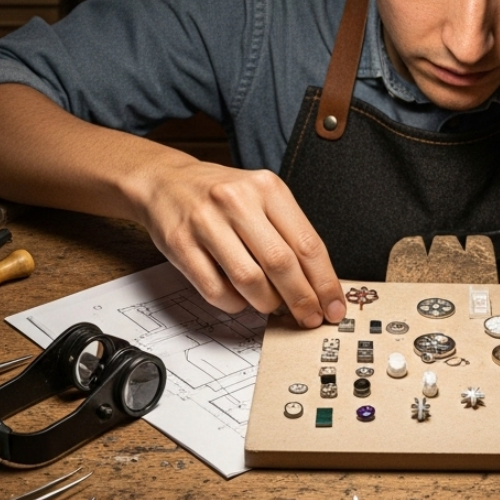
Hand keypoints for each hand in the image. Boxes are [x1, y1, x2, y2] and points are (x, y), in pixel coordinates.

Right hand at [131, 158, 346, 327]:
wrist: (165, 181)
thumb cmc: (221, 196)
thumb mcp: (261, 198)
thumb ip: (289, 234)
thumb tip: (317, 285)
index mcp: (267, 188)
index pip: (308, 243)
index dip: (325, 282)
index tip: (334, 306)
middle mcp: (237, 201)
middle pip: (281, 264)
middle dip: (301, 299)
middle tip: (310, 318)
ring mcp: (205, 222)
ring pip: (249, 281)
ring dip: (267, 304)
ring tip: (273, 307)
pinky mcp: (180, 245)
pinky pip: (216, 290)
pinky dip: (234, 304)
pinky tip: (241, 300)